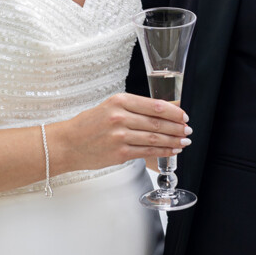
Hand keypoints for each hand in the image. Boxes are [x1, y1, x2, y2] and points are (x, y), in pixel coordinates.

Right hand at [55, 92, 190, 172]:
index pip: (154, 106)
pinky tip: (171, 151)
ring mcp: (120, 136)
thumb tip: (163, 110)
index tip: (183, 115)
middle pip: (157, 122)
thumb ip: (135, 108)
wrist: (67, 144)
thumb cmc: (88, 125)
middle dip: (177, 127)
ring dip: (173, 141)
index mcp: (119, 101)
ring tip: (183, 141)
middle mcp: (120, 117)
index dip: (174, 112)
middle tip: (188, 130)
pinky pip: (147, 152)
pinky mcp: (119, 153)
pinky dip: (162, 152)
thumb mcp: (110, 107)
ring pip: (154, 138)